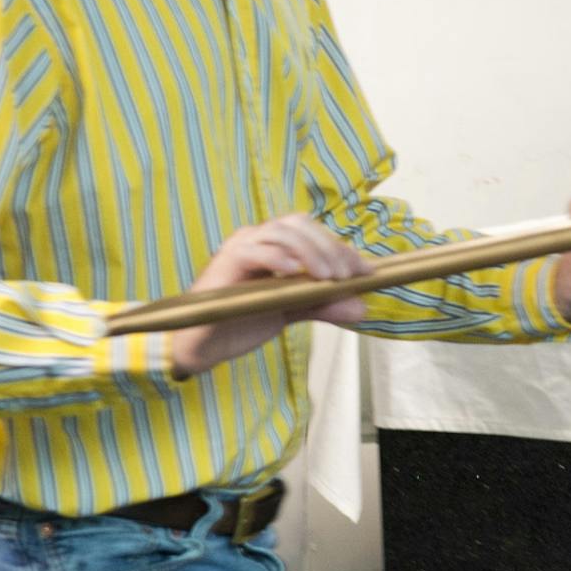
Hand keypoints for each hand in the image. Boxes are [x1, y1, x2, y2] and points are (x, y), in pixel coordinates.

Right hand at [166, 214, 372, 377]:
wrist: (204, 346)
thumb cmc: (242, 321)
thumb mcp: (291, 311)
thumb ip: (323, 305)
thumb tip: (362, 307)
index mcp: (276, 246)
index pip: (314, 234)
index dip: (342, 249)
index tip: (366, 272)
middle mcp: (258, 239)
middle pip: (299, 225)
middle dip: (329, 247)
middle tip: (347, 276)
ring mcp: (241, 247)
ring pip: (281, 231)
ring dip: (310, 252)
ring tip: (327, 278)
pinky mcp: (225, 262)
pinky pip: (253, 250)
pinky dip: (277, 258)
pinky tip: (294, 273)